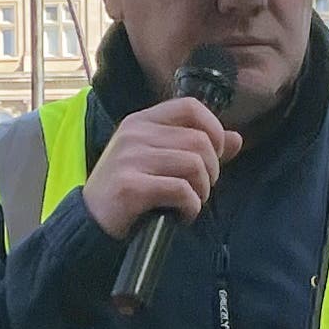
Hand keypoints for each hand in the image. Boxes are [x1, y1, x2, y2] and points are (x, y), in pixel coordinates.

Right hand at [81, 98, 240, 240]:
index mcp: (142, 121)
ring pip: (194, 165)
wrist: (91, 222)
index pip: (190, 107)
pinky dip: (191, 208)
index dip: (214, 129)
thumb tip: (236, 139)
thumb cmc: (130, 190)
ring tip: (189, 203)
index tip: (215, 155)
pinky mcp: (131, 186)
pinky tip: (181, 215)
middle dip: (212, 170)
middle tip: (200, 189)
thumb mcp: (160, 162)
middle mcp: (135, 133)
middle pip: (199, 141)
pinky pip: (181, 191)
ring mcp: (130, 158)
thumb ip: (196, 148)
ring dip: (202, 191)